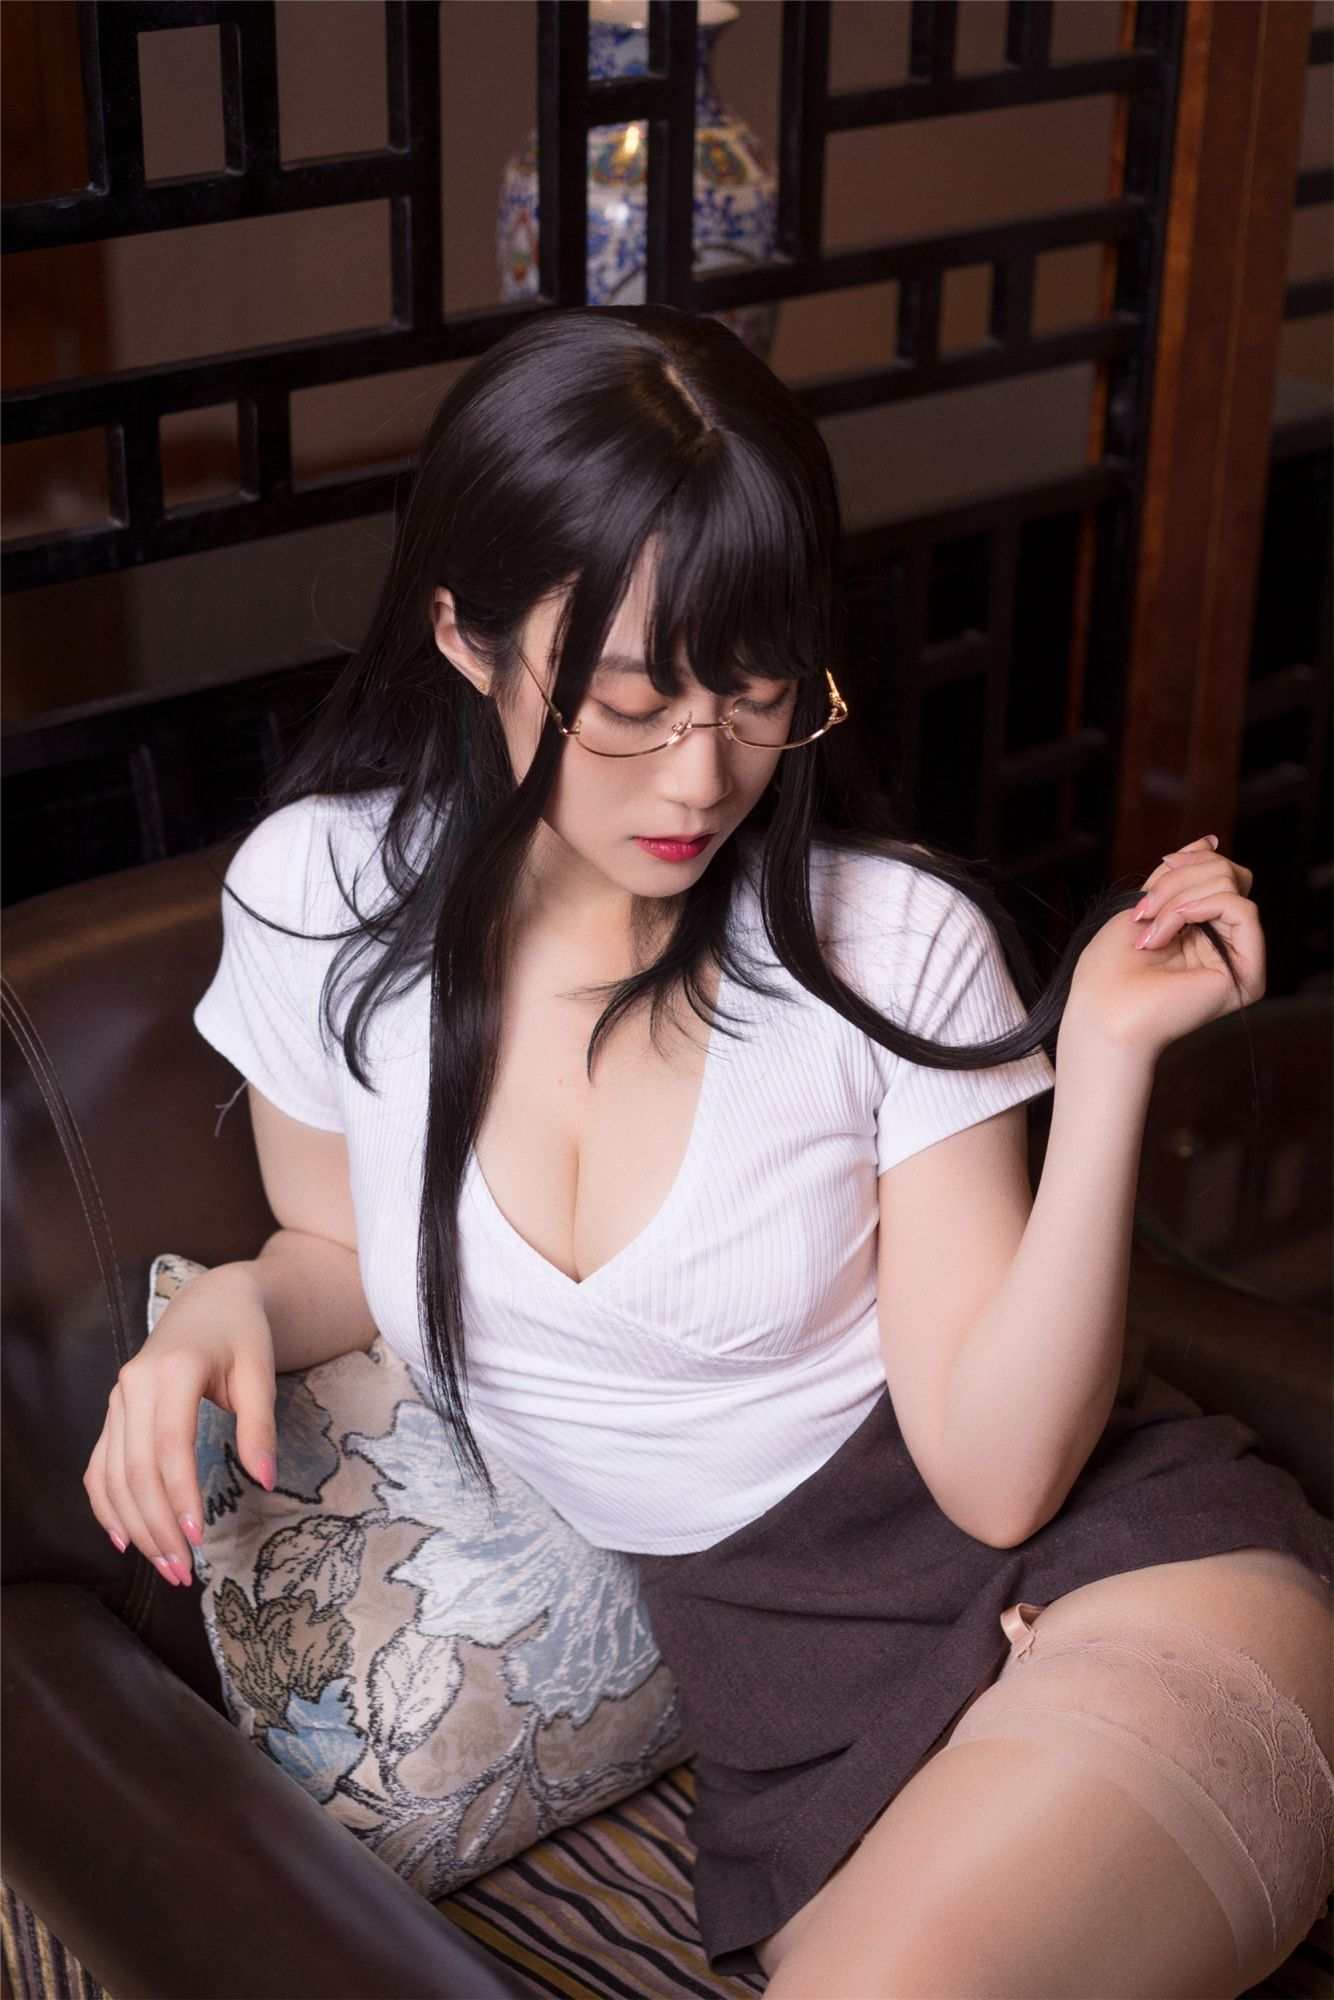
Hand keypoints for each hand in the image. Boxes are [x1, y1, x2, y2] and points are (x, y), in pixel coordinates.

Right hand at [81, 1262, 278, 1586]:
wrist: (212, 1301)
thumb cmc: (242, 1334)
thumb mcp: (260, 1370)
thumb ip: (260, 1425)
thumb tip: (264, 1480)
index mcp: (170, 1372)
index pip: (168, 1447)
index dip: (179, 1496)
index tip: (198, 1539)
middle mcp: (132, 1387)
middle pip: (136, 1469)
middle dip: (156, 1526)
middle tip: (183, 1571)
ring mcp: (117, 1400)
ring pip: (113, 1475)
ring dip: (134, 1526)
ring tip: (165, 1565)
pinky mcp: (113, 1413)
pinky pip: (100, 1466)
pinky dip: (107, 1505)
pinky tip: (124, 1539)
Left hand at [1066, 834, 1264, 1062]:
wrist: (1101, 1014)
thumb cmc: (1109, 969)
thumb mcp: (1145, 903)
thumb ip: (1180, 875)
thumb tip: (1209, 840)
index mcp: (1202, 929)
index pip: (1219, 872)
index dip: (1190, 860)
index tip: (1160, 867)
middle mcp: (1225, 943)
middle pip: (1228, 874)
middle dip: (1180, 878)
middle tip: (1144, 909)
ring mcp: (1237, 959)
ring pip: (1232, 886)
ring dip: (1179, 897)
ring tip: (1149, 929)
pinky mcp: (1247, 974)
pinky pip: (1242, 911)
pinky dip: (1199, 907)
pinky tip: (1168, 931)